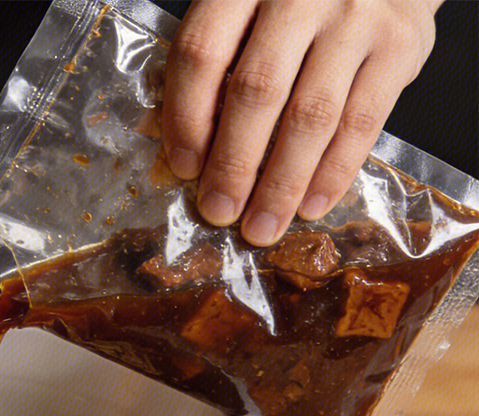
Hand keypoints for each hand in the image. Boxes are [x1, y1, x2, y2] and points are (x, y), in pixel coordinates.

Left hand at [161, 0, 439, 245]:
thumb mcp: (249, 3)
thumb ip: (218, 56)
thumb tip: (185, 145)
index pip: (202, 54)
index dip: (186, 118)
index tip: (183, 167)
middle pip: (256, 91)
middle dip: (233, 164)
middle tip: (218, 211)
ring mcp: (355, 17)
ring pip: (310, 115)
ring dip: (281, 182)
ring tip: (261, 226)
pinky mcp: (400, 45)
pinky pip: (362, 121)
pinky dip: (333, 171)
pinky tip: (310, 205)